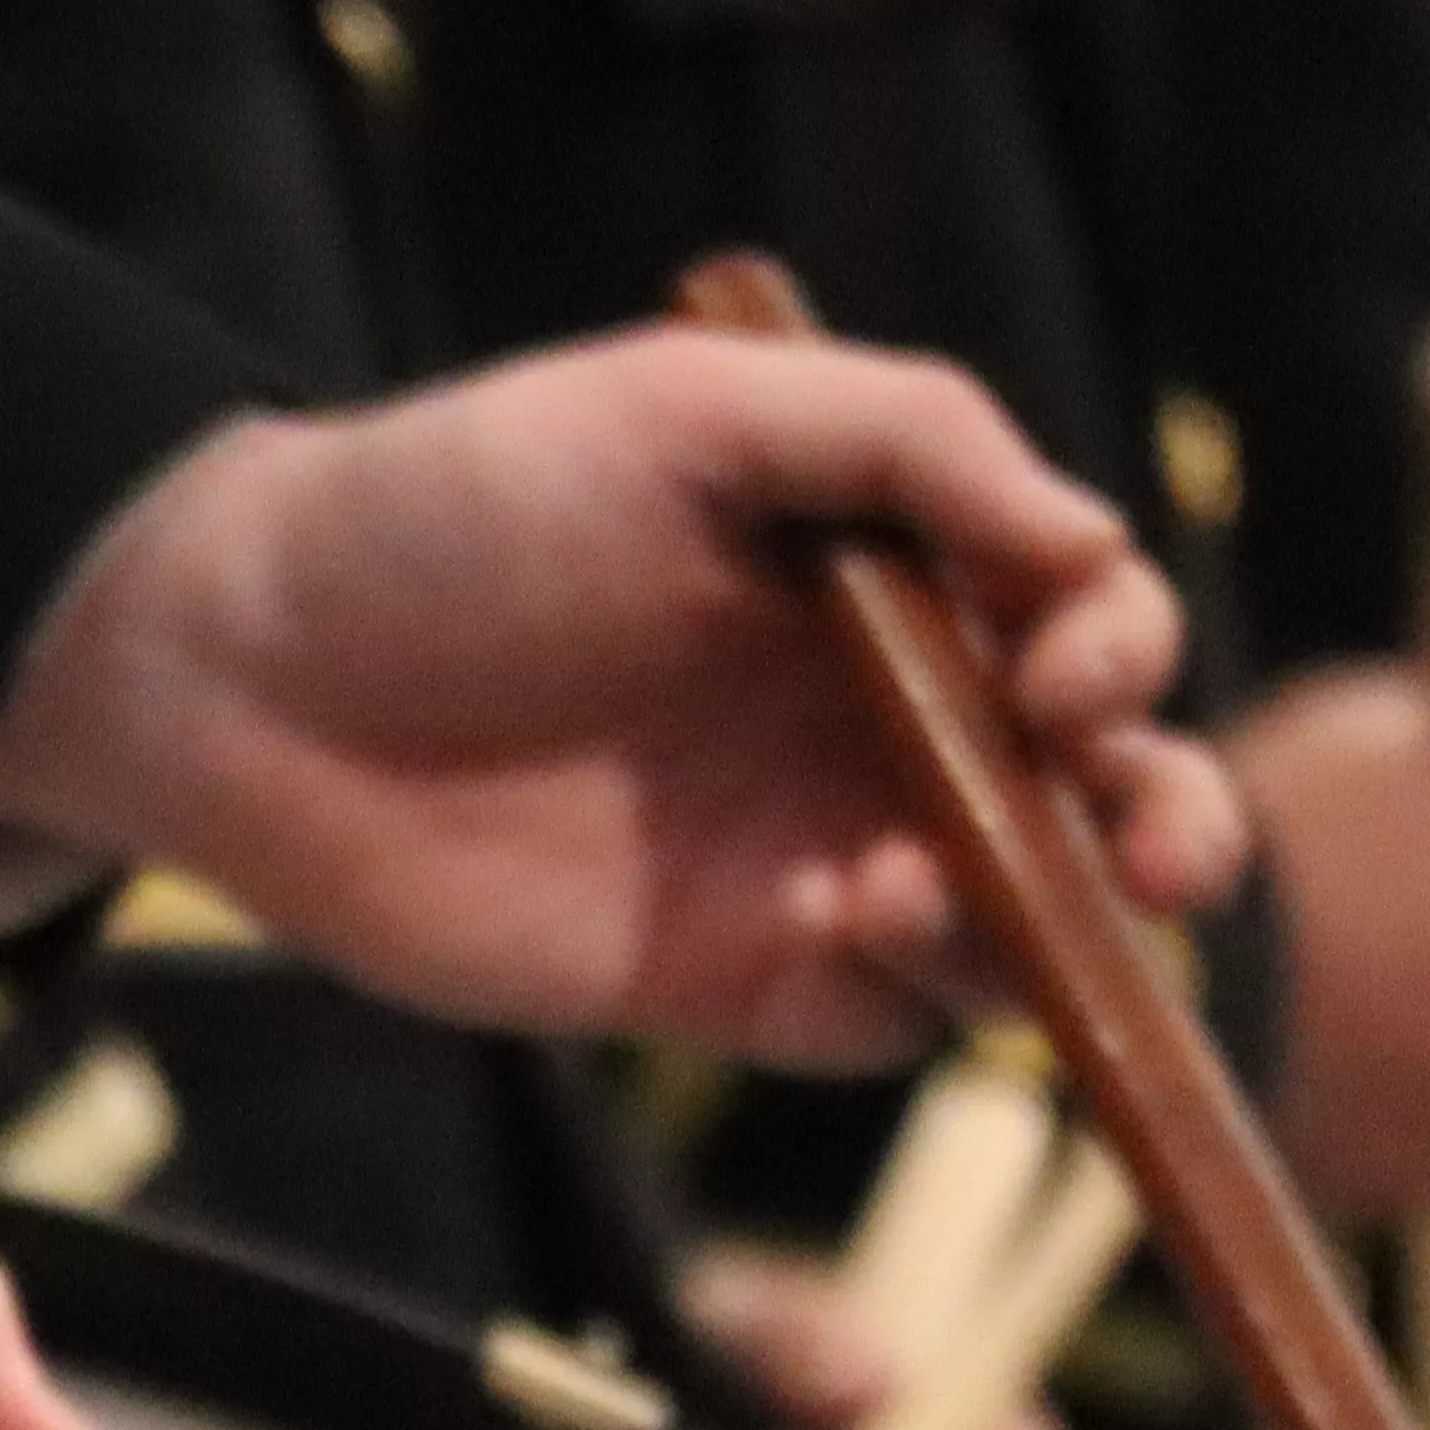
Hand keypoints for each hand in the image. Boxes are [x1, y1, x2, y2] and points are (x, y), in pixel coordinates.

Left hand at [0, 329, 1235, 1060]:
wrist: (253, 671)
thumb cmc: (455, 504)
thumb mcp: (686, 410)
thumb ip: (905, 441)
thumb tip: (1087, 536)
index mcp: (886, 575)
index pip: (1084, 622)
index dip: (1115, 646)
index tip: (1061, 662)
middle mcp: (877, 723)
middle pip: (1105, 795)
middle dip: (1175, 820)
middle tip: (1155, 839)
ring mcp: (816, 857)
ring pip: (1030, 926)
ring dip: (1060, 918)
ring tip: (944, 873)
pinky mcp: (736, 980)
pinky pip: (894, 1019)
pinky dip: (926, 988)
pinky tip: (857, 917)